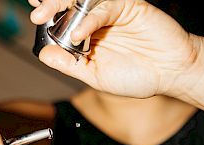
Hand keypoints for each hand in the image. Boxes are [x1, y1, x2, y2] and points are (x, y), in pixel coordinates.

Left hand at [29, 0, 201, 98]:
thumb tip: (44, 55)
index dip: (48, 14)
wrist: (169, 73)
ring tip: (45, 15)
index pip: (63, 19)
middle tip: (36, 15)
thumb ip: (71, 65)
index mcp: (89, 35)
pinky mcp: (128, 6)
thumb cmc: (137, 77)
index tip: (33, 17)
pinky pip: (104, 7)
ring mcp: (112, 11)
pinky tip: (79, 34)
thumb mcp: (96, 77)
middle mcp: (97, 20)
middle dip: (49, 6)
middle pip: (68, 4)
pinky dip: (89, 20)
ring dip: (61, 4)